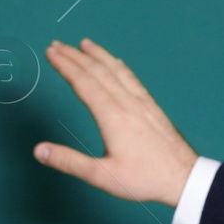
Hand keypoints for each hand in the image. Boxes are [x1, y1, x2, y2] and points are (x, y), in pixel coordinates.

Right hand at [32, 37, 198, 207]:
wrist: (184, 178)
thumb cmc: (145, 179)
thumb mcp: (103, 176)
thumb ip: (69, 162)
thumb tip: (39, 151)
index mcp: (113, 117)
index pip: (84, 83)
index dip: (65, 66)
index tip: (50, 53)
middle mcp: (128, 104)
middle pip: (98, 72)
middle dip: (75, 56)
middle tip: (56, 44)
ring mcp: (142, 103)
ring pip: (117, 71)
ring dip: (98, 55)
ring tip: (84, 43)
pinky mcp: (152, 107)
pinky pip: (132, 79)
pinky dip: (118, 66)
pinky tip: (116, 62)